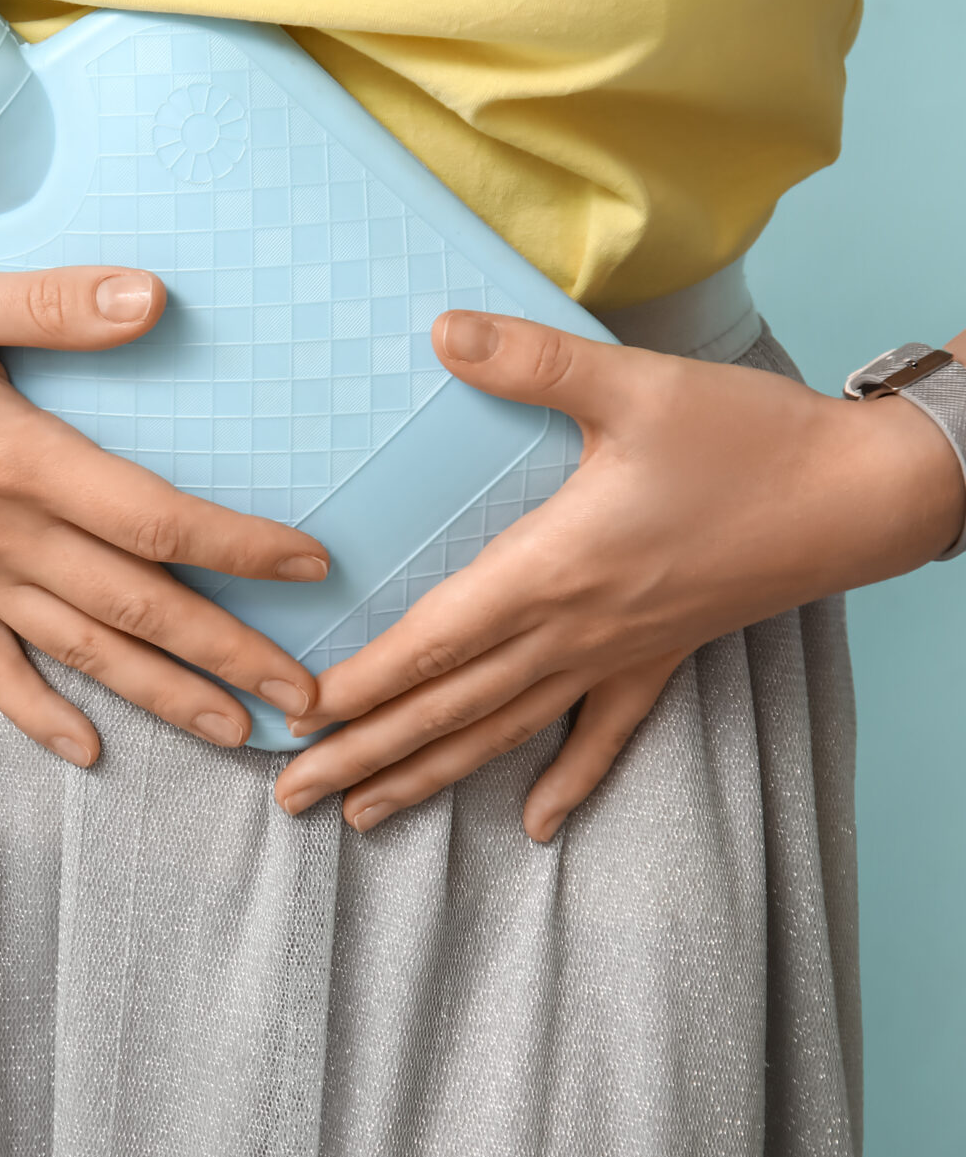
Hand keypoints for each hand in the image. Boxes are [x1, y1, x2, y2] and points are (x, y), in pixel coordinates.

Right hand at [0, 263, 334, 765]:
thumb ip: (53, 304)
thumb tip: (156, 297)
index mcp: (15, 459)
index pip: (152, 519)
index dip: (240, 547)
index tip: (314, 567)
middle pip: (134, 607)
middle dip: (228, 653)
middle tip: (311, 698)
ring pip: (79, 649)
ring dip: (162, 695)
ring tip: (236, 734)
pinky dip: (40, 710)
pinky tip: (89, 748)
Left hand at [274, 309, 965, 839]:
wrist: (863, 493)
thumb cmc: (747, 437)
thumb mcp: (634, 386)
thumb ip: (532, 361)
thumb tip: (441, 329)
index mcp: (553, 568)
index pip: (435, 640)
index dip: (364, 683)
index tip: (300, 718)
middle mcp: (575, 628)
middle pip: (450, 706)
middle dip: (366, 754)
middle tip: (292, 798)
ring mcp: (618, 653)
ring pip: (506, 732)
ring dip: (430, 776)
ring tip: (363, 817)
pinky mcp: (661, 658)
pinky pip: (603, 735)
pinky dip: (566, 782)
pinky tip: (532, 827)